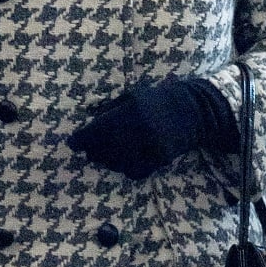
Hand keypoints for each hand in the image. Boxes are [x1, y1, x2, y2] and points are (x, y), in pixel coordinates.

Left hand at [67, 76, 235, 179]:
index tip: (72, 143)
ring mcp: (151, 147)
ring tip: (103, 154)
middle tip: (87, 149)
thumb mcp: (134, 95)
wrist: (193, 111)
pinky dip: (125, 168)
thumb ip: (112, 108)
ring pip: (118, 162)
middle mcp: (140, 131)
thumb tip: (90, 121)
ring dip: (106, 160)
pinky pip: (135, 171)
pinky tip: (122, 160)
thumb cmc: (158, 99)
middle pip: (106, 148)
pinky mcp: (160, 160)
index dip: (82, 138)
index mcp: (132, 111)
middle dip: (93, 150)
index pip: (99, 129)